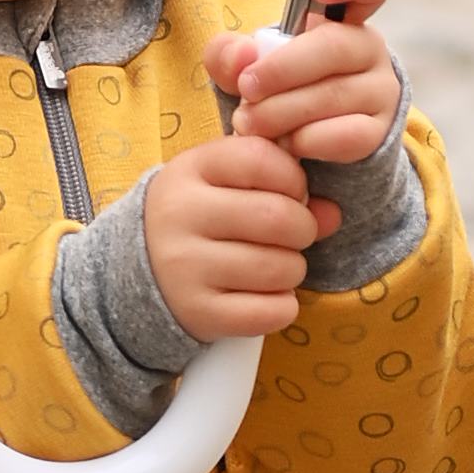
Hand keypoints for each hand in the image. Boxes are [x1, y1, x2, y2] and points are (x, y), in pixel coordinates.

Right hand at [138, 126, 327, 343]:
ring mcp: (184, 267)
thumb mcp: (227, 184)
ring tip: (276, 266)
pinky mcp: (198, 313)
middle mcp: (180, 215)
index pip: (261, 159)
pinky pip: (271, 312)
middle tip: (293, 236)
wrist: (140, 269)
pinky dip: (283, 306)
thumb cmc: (200, 216)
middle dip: (303, 228)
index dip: (293, 178)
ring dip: (294, 269)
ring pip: (280, 268)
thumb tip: (332, 214)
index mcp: (189, 170)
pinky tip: (266, 295)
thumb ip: (282, 186)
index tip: (290, 192)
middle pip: (278, 217)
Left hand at [211, 0, 400, 177]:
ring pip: (333, 96)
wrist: (303, 143)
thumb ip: (230, 54)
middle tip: (246, 88)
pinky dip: (304, 141)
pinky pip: (343, 135)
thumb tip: (243, 55)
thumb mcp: (246, 66)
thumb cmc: (276, 90)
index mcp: (340, 17)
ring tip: (248, 122)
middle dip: (281, 69)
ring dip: (281, 112)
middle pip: (334, 47)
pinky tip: (283, 143)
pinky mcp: (378, 132)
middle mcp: (368, 48)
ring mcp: (380, 91)